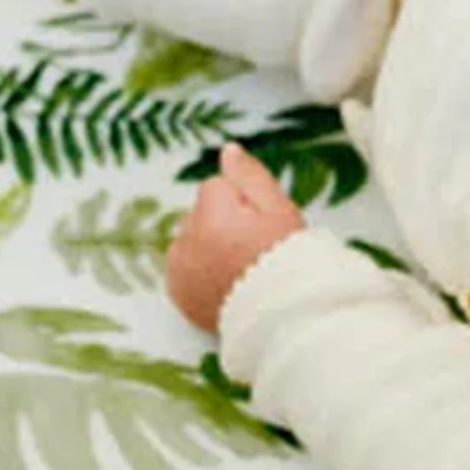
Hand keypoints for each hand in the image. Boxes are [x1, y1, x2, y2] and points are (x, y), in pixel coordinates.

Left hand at [167, 143, 304, 333]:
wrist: (287, 319)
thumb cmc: (291, 261)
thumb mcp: (281, 211)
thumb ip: (251, 177)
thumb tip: (228, 150)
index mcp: (210, 217)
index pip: (217, 187)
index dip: (246, 203)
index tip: (264, 227)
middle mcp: (185, 242)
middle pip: (201, 212)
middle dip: (223, 223)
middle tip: (256, 251)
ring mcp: (178, 270)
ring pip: (191, 238)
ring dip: (210, 246)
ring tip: (242, 269)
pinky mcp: (178, 294)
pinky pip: (184, 267)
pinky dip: (199, 271)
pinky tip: (226, 283)